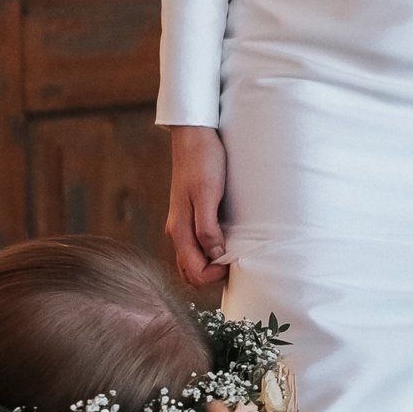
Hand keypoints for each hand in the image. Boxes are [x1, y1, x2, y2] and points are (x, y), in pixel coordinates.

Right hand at [168, 125, 231, 288]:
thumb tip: (215, 256)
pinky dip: (210, 252)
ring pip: (192, 260)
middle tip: (235, 261)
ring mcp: (183, 224)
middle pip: (190, 271)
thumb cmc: (202, 161)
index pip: (193, 271)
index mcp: (179, 229)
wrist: (194, 136)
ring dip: (210, 265)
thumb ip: (207, 227)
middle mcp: (177, 231)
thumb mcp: (207, 193)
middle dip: (211, 275)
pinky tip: (227, 242)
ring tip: (233, 253)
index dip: (214, 275)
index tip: (233, 262)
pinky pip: (196, 245)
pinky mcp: (190, 216)